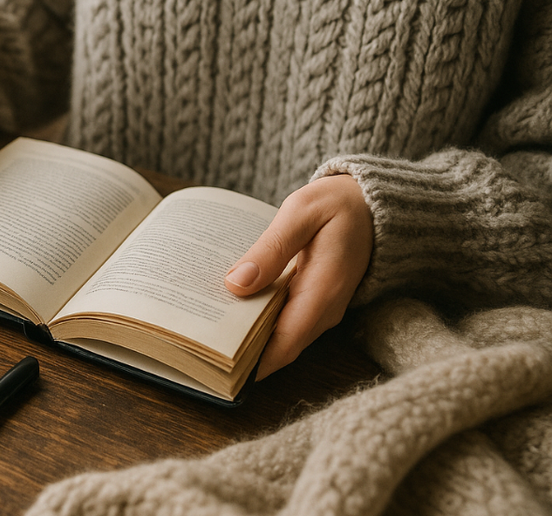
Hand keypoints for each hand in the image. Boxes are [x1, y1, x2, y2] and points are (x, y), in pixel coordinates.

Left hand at [224, 174, 372, 379]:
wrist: (373, 204)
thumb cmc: (338, 203)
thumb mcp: (302, 213)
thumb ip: (271, 249)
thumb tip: (237, 284)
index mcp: (324, 290)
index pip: (285, 343)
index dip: (253, 363)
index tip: (218, 369)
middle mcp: (325, 309)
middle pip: (279, 346)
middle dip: (241, 351)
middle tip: (199, 348)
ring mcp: (322, 308)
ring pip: (280, 336)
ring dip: (247, 336)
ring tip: (206, 330)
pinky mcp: (315, 301)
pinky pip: (284, 321)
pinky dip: (257, 319)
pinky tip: (229, 309)